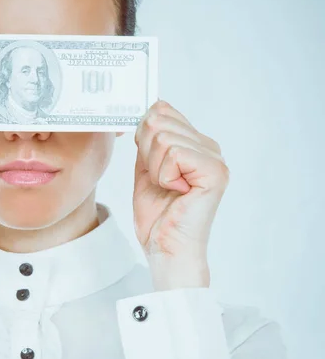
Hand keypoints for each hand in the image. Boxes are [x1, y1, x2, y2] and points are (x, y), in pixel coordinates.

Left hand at [132, 100, 228, 289]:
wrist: (165, 248)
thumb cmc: (157, 215)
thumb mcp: (145, 168)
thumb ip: (148, 140)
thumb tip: (150, 109)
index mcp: (194, 143)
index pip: (161, 109)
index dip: (143, 135)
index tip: (149, 163)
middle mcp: (209, 147)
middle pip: (158, 119)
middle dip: (146, 152)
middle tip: (160, 180)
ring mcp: (214, 159)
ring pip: (162, 136)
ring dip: (155, 168)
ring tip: (169, 188)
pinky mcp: (214, 172)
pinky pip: (174, 153)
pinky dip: (164, 175)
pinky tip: (176, 191)